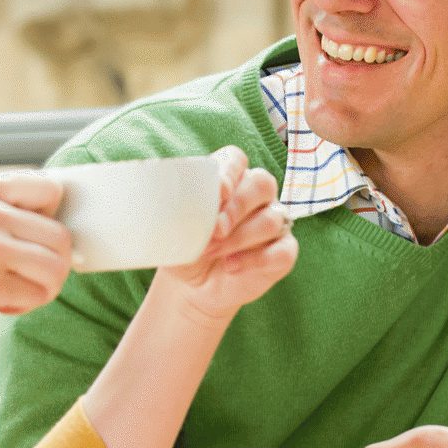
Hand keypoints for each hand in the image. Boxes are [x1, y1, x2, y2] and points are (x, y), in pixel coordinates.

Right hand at [0, 171, 71, 381]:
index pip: (52, 189)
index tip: (33, 241)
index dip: (52, 219)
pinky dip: (25, 306)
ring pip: (57, 266)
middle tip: (28, 278)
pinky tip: (0, 305)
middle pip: (61, 235)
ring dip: (46, 287)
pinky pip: (37, 294)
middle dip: (54, 263)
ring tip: (18, 292)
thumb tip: (53, 217)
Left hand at [151, 146, 297, 323]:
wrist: (194, 287)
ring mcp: (274, 222)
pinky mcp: (283, 251)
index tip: (218, 191)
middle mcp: (256, 196)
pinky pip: (282, 249)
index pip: (236, 159)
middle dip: (237, 207)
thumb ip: (174, 212)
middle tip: (214, 230)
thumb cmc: (185, 249)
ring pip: (271, 219)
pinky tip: (231, 267)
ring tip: (212, 253)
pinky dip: (255, 259)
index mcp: (229, 179)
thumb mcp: (172, 230)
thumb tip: (164, 203)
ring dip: (239, 238)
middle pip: (262, 184)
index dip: (230, 171)